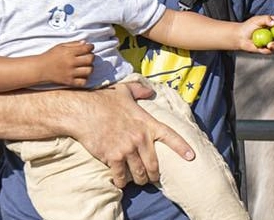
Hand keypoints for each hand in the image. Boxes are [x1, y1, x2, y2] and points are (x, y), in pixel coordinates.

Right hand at [41, 41, 94, 86]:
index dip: (90, 47)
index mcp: (68, 52)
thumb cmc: (51, 56)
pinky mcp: (69, 82)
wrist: (40, 69)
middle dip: (91, 57)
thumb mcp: (61, 46)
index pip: (87, 49)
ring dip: (89, 68)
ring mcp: (70, 73)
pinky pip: (83, 82)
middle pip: (90, 59)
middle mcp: (70, 63)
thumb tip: (86, 42)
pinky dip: (84, 79)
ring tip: (85, 66)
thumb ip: (74, 44)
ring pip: (89, 71)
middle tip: (87, 56)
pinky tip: (81, 75)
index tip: (89, 47)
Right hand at [65, 82, 194, 186]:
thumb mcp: (125, 90)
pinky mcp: (113, 157)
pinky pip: (121, 175)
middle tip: (155, 179)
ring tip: (139, 181)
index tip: (191, 156)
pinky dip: (122, 181)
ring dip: (140, 179)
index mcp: (147, 123)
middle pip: (154, 163)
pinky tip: (121, 182)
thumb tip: (150, 91)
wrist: (82, 111)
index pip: (170, 136)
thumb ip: (140, 91)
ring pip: (139, 172)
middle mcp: (140, 138)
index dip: (182, 148)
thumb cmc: (103, 99)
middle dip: (155, 174)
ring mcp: (127, 149)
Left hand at [239, 15, 273, 53]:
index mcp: (273, 23)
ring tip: (269, 45)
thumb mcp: (257, 20)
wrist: (240, 37)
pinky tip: (262, 47)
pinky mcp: (267, 48)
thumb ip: (265, 19)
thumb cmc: (248, 26)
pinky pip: (271, 50)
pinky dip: (268, 49)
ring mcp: (272, 40)